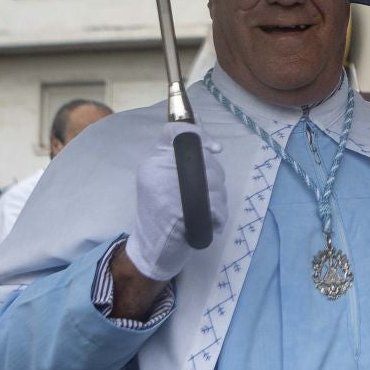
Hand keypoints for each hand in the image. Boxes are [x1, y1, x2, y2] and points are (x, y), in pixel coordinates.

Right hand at [125, 124, 226, 282]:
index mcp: (152, 161)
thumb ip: (182, 150)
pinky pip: (216, 205)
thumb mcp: (162, 176)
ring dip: (217, 198)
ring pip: (214, 181)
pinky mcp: (181, 213)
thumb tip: (198, 118)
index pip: (178, 131)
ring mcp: (168, 191)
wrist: (151, 251)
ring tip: (204, 209)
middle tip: (204, 194)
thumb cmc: (160, 213)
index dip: (201, 135)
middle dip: (214, 176)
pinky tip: (207, 222)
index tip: (215, 149)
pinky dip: (218, 216)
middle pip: (205, 158)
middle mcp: (157, 171)